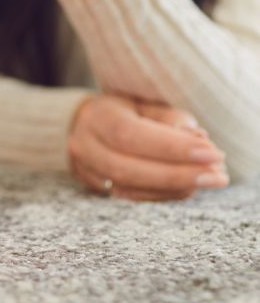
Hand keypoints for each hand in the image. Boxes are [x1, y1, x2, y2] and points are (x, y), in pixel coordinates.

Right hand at [67, 94, 228, 200]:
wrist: (86, 126)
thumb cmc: (124, 111)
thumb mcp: (144, 103)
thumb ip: (169, 118)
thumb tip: (197, 138)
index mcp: (96, 116)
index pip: (130, 134)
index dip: (171, 147)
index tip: (211, 153)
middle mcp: (84, 145)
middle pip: (128, 168)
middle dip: (178, 174)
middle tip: (217, 175)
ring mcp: (86, 171)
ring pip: (129, 189)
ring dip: (174, 188)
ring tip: (209, 180)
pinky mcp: (96, 189)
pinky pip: (131, 199)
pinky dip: (164, 195)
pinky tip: (188, 187)